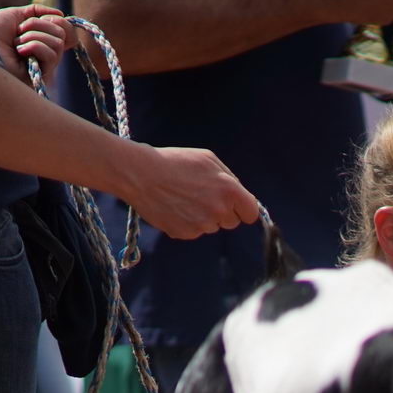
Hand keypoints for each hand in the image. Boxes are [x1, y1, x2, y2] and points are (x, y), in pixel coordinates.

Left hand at [0, 3, 70, 85]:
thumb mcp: (17, 15)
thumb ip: (38, 12)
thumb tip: (61, 13)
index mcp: (41, 40)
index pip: (66, 32)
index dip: (58, 21)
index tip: (42, 17)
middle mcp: (45, 54)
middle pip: (63, 35)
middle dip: (40, 25)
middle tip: (21, 30)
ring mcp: (44, 67)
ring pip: (57, 43)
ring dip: (34, 36)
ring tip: (17, 42)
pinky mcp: (42, 77)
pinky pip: (51, 55)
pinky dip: (34, 46)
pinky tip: (19, 51)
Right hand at [124, 145, 263, 239]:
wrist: (140, 174)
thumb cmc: (175, 162)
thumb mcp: (208, 160)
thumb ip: (230, 179)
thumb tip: (241, 196)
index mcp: (230, 191)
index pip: (252, 213)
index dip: (244, 209)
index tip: (236, 206)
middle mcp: (219, 211)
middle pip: (232, 222)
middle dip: (223, 212)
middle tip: (202, 196)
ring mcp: (202, 225)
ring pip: (212, 226)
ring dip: (203, 216)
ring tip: (183, 198)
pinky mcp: (185, 233)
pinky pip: (194, 231)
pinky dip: (187, 222)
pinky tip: (174, 206)